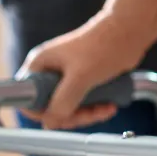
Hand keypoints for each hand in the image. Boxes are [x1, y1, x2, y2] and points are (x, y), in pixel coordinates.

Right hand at [18, 11, 146, 129]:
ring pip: (68, 108)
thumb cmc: (104, 46)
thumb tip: (50, 123)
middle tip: (90, 114)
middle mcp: (49, 71)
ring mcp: (66, 77)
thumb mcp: (80, 77)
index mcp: (40, 65)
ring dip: (87, 114)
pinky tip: (109, 105)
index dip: (42, 112)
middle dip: (71, 116)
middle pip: (49, 107)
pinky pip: (82, 103)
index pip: (27, 98)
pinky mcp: (82, 80)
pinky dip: (95, 109)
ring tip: (106, 108)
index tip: (62, 116)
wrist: (129, 32)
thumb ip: (63, 101)